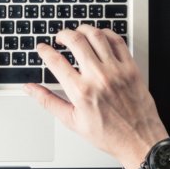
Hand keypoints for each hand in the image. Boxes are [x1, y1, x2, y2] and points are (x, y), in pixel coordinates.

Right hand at [24, 25, 169, 168]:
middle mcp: (98, 77)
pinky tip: (100, 37)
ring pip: (97, 36)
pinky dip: (106, 34)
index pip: (56, 62)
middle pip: (76, 41)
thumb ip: (48, 101)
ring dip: (84, 29)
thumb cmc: (108, 134)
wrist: (139, 139)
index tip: (42, 48)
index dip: (45, 51)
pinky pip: (118, 41)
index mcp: (81, 92)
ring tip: (78, 33)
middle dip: (63, 34)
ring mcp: (116, 70)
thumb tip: (30, 89)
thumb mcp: (72, 121)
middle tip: (60, 37)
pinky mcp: (131, 68)